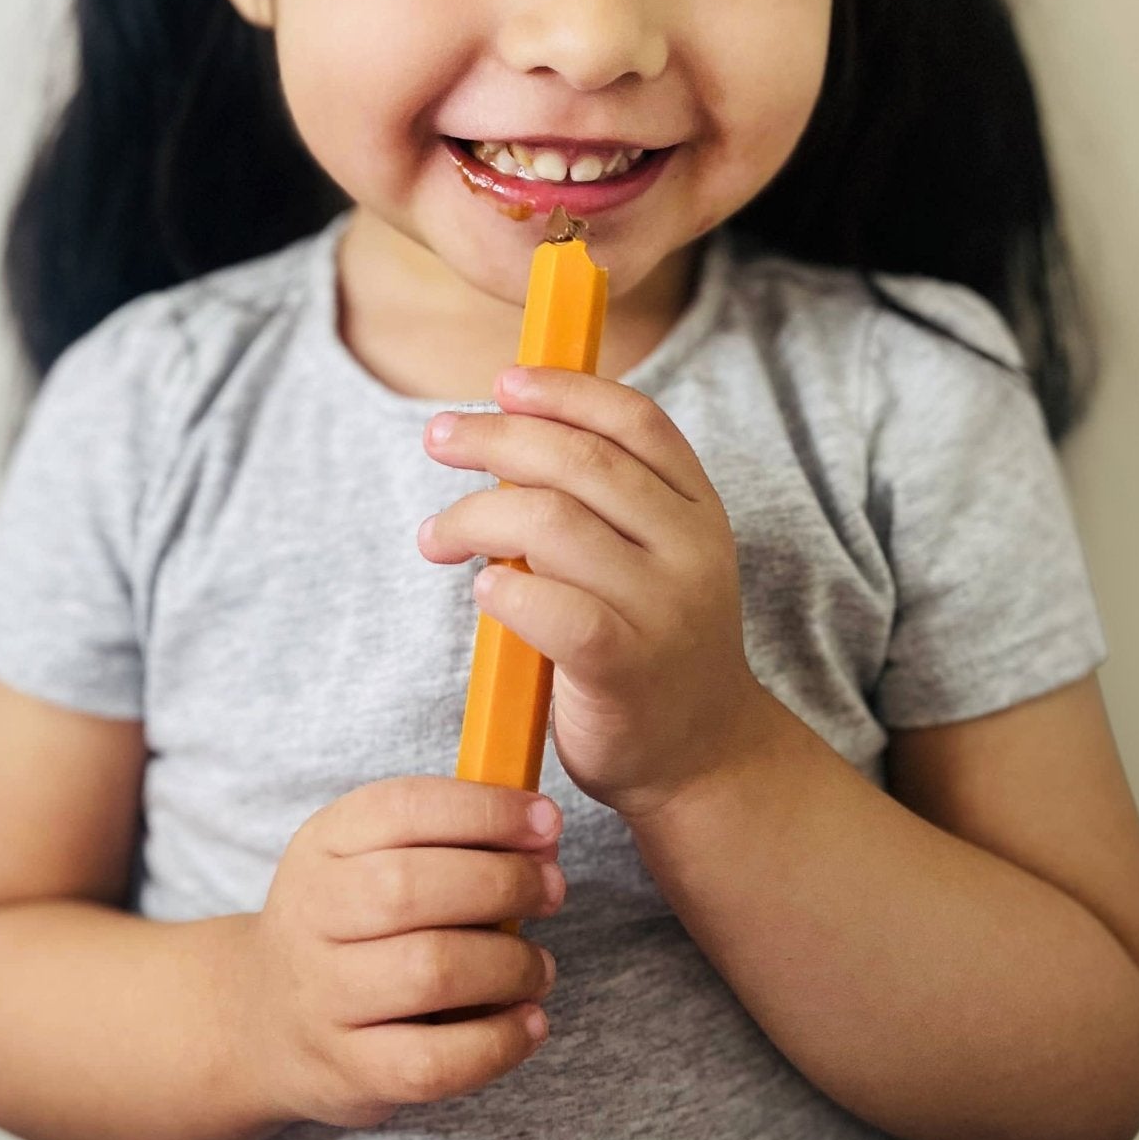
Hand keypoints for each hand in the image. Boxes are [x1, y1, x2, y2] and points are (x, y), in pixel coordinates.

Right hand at [247, 776, 563, 1129]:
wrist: (265, 1016)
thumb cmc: (350, 921)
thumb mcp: (370, 854)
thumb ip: (448, 837)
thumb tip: (542, 831)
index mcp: (325, 844)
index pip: (403, 808)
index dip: (485, 811)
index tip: (545, 822)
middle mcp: (313, 914)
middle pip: (412, 888)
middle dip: (505, 883)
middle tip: (550, 890)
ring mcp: (325, 996)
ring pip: (429, 972)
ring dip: (509, 965)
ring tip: (537, 967)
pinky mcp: (348, 1069)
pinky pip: (433, 1061)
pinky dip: (498, 1042)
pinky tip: (528, 1023)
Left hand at [419, 366, 774, 820]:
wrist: (702, 758)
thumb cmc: (650, 646)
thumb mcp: (652, 558)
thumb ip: (604, 502)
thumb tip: (508, 431)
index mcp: (698, 510)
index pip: (637, 420)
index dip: (566, 389)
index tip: (504, 381)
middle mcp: (690, 550)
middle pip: (582, 460)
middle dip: (497, 437)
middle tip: (439, 438)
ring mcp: (663, 608)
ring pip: (550, 521)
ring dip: (473, 515)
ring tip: (436, 536)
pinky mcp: (624, 666)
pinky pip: (547, 603)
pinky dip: (501, 586)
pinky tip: (481, 586)